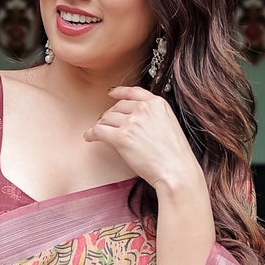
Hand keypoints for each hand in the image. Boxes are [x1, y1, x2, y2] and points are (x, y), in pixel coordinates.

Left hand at [84, 86, 204, 197]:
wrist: (176, 171)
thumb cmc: (175, 157)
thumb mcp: (170, 126)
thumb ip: (154, 118)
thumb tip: (137, 121)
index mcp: (158, 104)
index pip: (134, 92)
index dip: (120, 92)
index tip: (111, 94)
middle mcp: (143, 109)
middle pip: (118, 107)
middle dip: (110, 115)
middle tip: (106, 124)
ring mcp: (132, 122)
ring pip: (107, 118)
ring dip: (101, 125)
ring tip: (98, 132)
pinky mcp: (121, 137)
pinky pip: (99, 131)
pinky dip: (91, 134)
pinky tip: (89, 137)